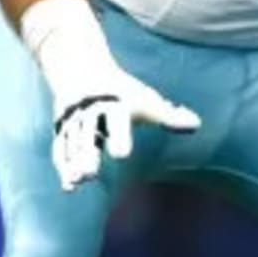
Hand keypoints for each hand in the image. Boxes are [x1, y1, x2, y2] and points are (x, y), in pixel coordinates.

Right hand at [52, 65, 200, 192]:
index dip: (119, 136)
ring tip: (77, 181)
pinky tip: (69, 186)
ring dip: (74, 162)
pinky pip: (61, 148)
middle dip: (89, 152)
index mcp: (116, 102)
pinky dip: (64, 166)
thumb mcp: (147, 99)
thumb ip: (169, 115)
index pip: (117, 119)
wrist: (82, 70)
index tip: (121, 155)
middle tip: (90, 173)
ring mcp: (75, 121)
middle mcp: (93, 111)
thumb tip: (196, 125)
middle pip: (89, 131)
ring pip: (73, 142)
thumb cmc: (124, 92)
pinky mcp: (63, 130)